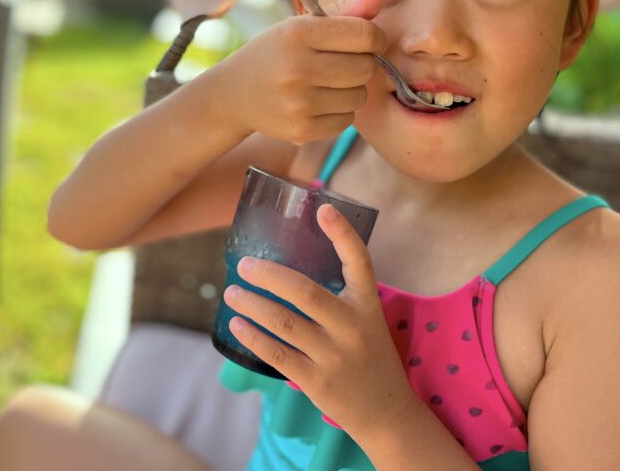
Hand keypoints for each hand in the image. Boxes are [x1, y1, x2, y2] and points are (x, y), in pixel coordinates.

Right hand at [209, 0, 387, 145]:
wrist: (234, 93)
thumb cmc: (277, 53)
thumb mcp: (302, 25)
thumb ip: (346, 10)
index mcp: (297, 33)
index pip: (365, 35)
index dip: (374, 39)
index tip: (365, 42)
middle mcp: (296, 68)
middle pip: (366, 68)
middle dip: (362, 65)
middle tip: (341, 63)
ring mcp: (298, 102)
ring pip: (359, 97)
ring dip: (350, 90)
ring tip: (326, 83)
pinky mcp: (301, 130)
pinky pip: (346, 120)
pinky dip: (339, 112)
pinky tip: (317, 102)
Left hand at [223, 203, 415, 439]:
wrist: (387, 412)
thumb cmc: (369, 355)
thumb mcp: (367, 320)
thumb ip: (339, 296)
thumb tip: (289, 266)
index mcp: (367, 305)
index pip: (360, 262)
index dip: (342, 234)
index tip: (323, 208)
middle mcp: (352, 327)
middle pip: (304, 292)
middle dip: (268, 275)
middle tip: (244, 264)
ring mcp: (334, 355)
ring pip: (284, 322)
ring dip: (252, 304)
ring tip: (232, 293)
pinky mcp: (317, 381)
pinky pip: (277, 354)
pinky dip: (253, 337)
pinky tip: (237, 325)